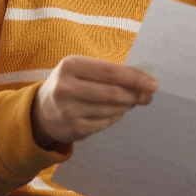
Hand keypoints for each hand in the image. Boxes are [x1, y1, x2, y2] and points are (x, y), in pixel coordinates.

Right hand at [32, 55, 156, 147]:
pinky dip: (117, 116)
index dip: (136, 78)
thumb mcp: (82, 69)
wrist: (41, 110)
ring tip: (133, 101)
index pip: (112, 72)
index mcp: (71, 66)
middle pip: (114, 93)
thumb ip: (110, 72)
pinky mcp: (73, 129)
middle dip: (136, 94)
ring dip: (128, 105)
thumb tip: (146, 81)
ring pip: (112, 109)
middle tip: (148, 96)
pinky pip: (106, 122)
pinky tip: (117, 112)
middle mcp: (66, 88)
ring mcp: (68, 111)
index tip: (153, 83)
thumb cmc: (72, 83)